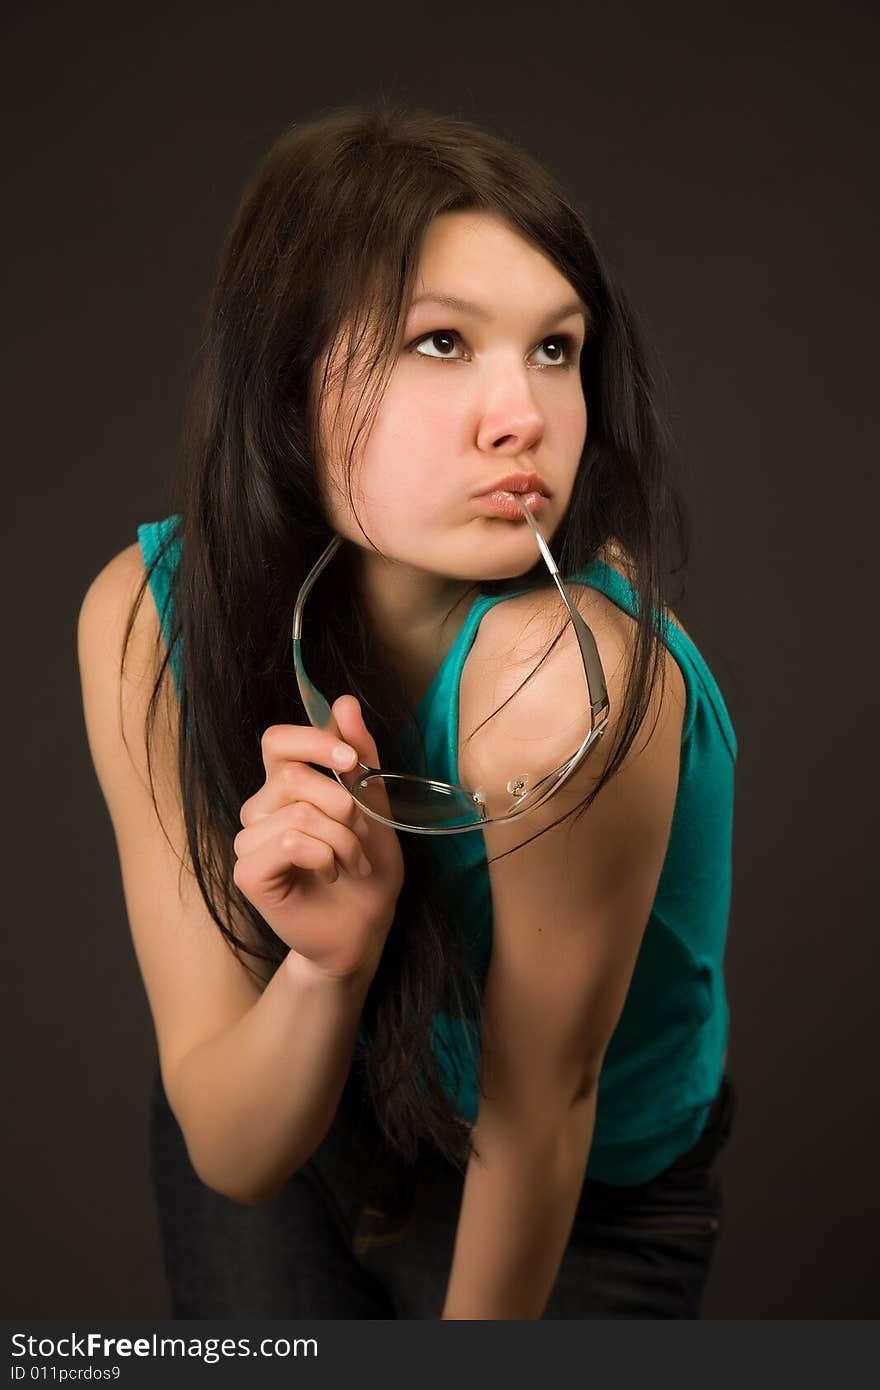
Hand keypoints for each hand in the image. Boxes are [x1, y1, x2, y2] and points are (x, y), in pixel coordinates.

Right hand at [233, 694, 404, 981]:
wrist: (365, 929)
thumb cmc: (367, 869)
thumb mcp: (375, 805)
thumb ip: (360, 756)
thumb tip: (344, 702)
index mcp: (284, 786)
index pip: (276, 740)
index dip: (314, 741)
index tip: (353, 763)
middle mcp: (259, 809)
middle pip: (293, 776)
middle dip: (345, 804)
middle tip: (362, 834)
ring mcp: (249, 842)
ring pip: (297, 812)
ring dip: (342, 838)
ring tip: (353, 861)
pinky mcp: (248, 873)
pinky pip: (288, 843)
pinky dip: (325, 857)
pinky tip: (331, 874)